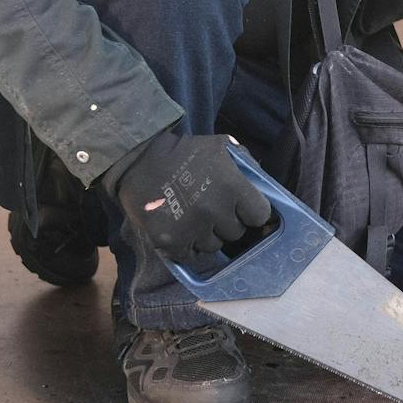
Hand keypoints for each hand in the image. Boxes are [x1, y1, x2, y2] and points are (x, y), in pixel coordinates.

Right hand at [105, 129, 273, 262]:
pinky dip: (189, 247)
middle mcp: (215, 210)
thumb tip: (263, 186)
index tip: (243, 209)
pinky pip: (192, 256)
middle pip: (237, 232)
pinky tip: (182, 230)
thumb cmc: (184, 152)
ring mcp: (193, 228)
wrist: (138, 159)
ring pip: (215, 246)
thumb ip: (245, 164)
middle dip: (228, 222)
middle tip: (213, 210)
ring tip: (194, 218)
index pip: (259, 214)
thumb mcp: (221, 147)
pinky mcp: (171, 242)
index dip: (252, 212)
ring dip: (208, 236)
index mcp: (232, 186)